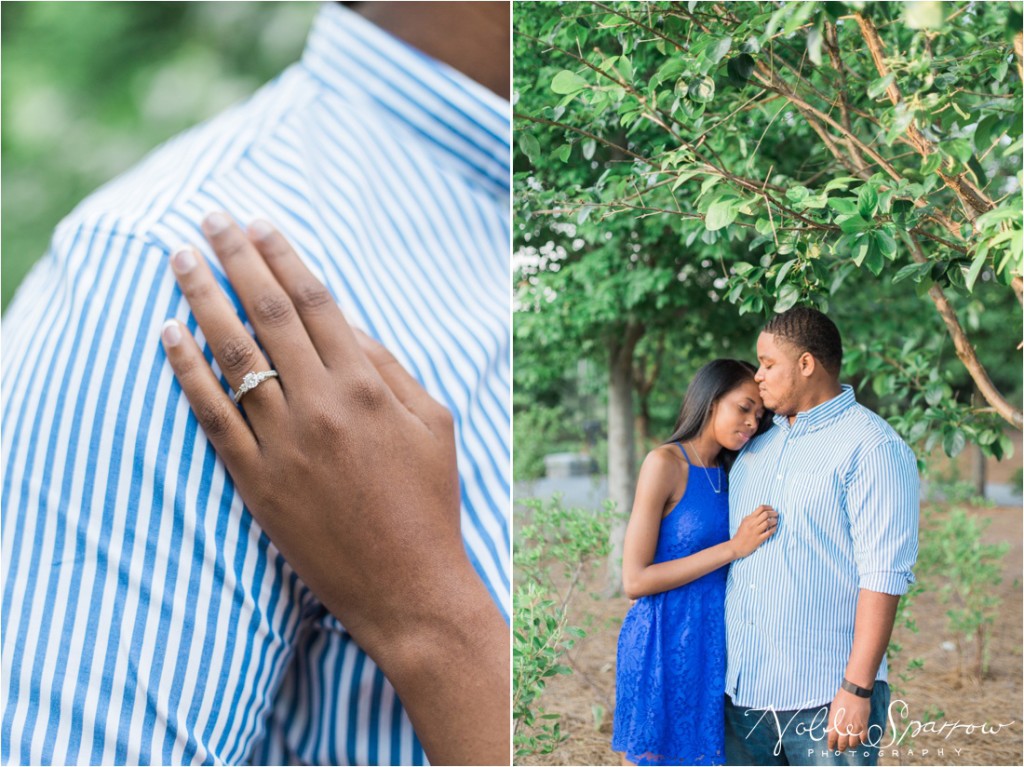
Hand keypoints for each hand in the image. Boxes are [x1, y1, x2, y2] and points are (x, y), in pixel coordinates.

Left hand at [160, 213, 507, 764]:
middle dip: (235, 259)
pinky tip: (169, 334)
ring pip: (233, 356)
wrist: (406, 584)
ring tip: (178, 260)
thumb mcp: (433, 422)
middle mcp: (321, 405)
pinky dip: (187, 372)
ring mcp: (283, 443)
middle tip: (209, 219)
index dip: (284, 256)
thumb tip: (343, 323)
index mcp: (368, 385)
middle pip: (269, 315)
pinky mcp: (256, 480)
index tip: (259, 224)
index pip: (316, 301)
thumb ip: (389, 366)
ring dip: (202, 300)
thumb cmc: (429, 500)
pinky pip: (212, 416)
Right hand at [731, 504, 777, 557]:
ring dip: (774, 521)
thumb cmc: (741, 534)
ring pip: (768, 522)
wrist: (736, 546)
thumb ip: (752, 517)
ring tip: (776, 521)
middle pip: (765, 514)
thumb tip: (762, 512)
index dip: (768, 507)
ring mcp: (755, 532)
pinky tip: (775, 528)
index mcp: (749, 519)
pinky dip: (773, 529)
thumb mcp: (744, 523)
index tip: (772, 509)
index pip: (760, 508)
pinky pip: (769, 532)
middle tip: (776, 514)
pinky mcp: (759, 539)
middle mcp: (752, 524)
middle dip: (773, 513)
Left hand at [827, 688, 871, 752]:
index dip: (831, 745)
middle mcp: (844, 728)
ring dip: (851, 746)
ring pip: (853, 744)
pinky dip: (861, 741)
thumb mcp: (833, 709)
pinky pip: (863, 739)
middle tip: (841, 749)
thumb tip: (830, 730)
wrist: (854, 693)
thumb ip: (832, 721)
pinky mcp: (864, 726)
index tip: (831, 748)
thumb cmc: (842, 698)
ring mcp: (854, 728)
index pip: (832, 739)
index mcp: (835, 723)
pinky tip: (860, 740)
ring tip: (850, 745)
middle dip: (841, 748)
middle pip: (843, 744)